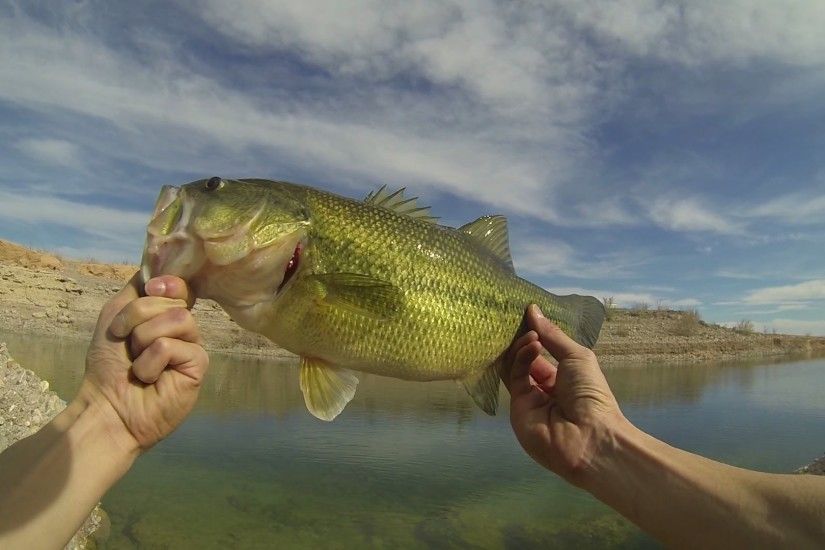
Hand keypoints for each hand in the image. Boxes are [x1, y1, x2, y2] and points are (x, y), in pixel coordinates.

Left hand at [79, 273, 208, 450]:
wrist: (107, 404)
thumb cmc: (109, 364)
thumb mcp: (115, 317)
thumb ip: (137, 291)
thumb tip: (158, 266)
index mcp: (167, 314)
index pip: (180, 285)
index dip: (167, 282)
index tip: (150, 288)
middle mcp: (184, 327)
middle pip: (172, 300)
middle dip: (138, 318)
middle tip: (128, 344)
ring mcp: (194, 345)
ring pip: (177, 318)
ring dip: (144, 339)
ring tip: (139, 362)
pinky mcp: (199, 366)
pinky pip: (172, 345)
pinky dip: (151, 361)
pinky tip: (150, 378)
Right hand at [503, 304, 623, 483]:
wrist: (590, 437)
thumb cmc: (591, 394)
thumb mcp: (577, 357)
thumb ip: (553, 335)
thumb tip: (532, 308)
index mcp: (560, 378)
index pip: (540, 353)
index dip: (534, 334)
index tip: (527, 314)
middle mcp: (542, 389)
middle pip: (523, 359)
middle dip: (523, 338)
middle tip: (521, 320)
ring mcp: (527, 399)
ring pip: (514, 366)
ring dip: (522, 346)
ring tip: (532, 335)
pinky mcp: (516, 407)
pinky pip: (514, 378)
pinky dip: (521, 358)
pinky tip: (533, 345)